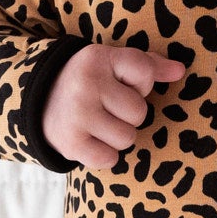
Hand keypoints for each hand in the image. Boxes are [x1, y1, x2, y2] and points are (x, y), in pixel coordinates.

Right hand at [43, 44, 186, 171]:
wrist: (35, 103)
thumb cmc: (87, 82)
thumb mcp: (111, 64)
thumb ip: (148, 65)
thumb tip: (180, 70)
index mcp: (98, 58)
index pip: (145, 72)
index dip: (140, 83)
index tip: (119, 83)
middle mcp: (86, 83)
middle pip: (140, 112)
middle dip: (128, 114)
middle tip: (105, 107)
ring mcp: (78, 115)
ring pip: (128, 138)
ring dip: (117, 136)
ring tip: (97, 124)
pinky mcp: (71, 143)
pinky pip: (110, 159)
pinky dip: (103, 155)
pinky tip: (89, 140)